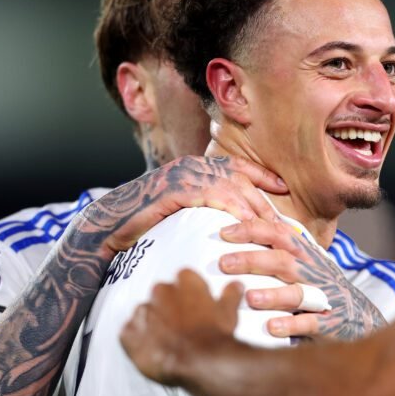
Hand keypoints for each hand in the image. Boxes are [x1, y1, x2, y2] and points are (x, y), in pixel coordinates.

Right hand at [75, 155, 286, 258]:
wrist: (109, 225)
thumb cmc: (144, 223)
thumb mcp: (181, 209)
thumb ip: (203, 205)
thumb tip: (230, 220)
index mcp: (195, 167)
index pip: (236, 166)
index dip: (261, 175)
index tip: (283, 188)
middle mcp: (191, 165)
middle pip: (240, 179)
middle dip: (264, 200)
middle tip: (285, 222)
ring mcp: (183, 174)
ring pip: (231, 187)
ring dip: (255, 209)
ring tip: (273, 230)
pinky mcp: (176, 189)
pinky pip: (213, 196)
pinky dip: (233, 210)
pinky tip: (247, 225)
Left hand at [120, 269, 241, 384]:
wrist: (199, 361)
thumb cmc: (215, 336)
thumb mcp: (229, 312)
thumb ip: (229, 295)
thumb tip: (235, 285)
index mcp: (185, 282)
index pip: (183, 278)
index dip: (188, 294)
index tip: (193, 305)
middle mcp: (161, 291)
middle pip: (161, 294)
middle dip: (169, 307)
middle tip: (181, 325)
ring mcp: (143, 312)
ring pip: (144, 313)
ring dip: (152, 323)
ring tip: (166, 341)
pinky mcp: (130, 333)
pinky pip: (129, 333)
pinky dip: (137, 340)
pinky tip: (151, 349)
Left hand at [217, 218, 386, 340]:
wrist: (359, 316)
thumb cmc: (320, 285)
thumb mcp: (304, 262)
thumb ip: (278, 248)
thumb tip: (238, 228)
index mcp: (304, 254)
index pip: (278, 234)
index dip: (252, 230)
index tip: (224, 233)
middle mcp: (312, 272)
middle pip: (282, 260)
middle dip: (252, 260)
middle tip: (223, 263)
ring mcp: (322, 297)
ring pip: (297, 293)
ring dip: (273, 295)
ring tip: (250, 297)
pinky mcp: (328, 323)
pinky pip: (310, 324)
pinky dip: (291, 325)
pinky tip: (272, 327)